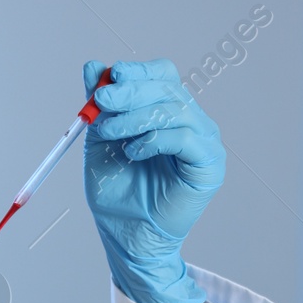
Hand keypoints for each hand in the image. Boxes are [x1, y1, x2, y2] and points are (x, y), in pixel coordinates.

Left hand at [81, 58, 224, 302]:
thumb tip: (93, 65)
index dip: (137, 72)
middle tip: (101, 100)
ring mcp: (204, 141)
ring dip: (135, 117)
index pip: (162, 76)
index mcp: (168, 112)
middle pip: (168, 88)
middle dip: (130, 92)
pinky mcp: (209, 164)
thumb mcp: (101, 142)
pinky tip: (132, 153)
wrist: (127, 237)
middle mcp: (190, 121)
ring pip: (174, 109)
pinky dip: (153, 139)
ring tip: (109, 133)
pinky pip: (184, 137)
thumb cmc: (117, 193)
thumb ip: (100, 106)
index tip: (108, 77)